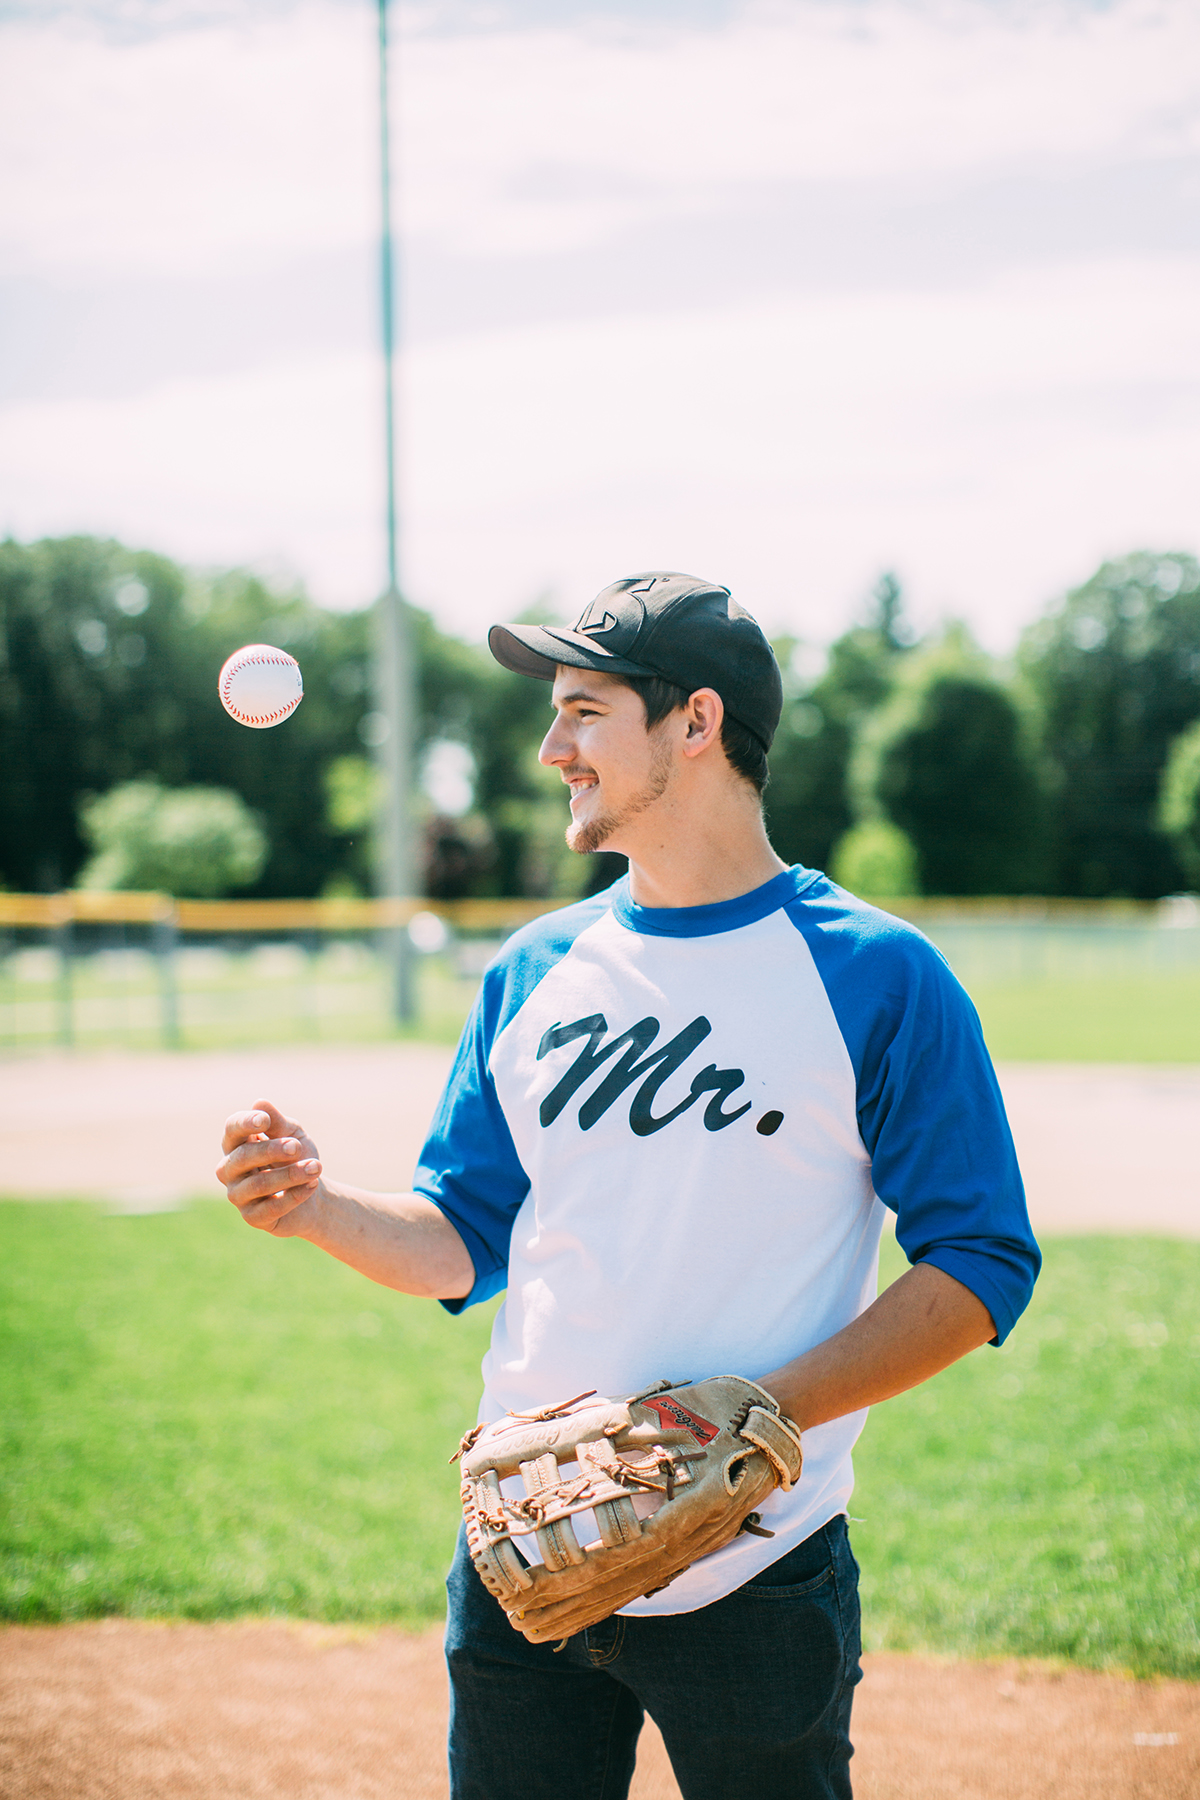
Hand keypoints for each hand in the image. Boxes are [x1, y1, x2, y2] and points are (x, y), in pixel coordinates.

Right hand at [217, 1097, 323, 1235]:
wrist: (312, 1189)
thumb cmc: (296, 1156)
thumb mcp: (293, 1135)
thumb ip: (278, 1123)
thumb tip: (260, 1102)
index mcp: (237, 1144)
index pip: (232, 1129)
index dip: (245, 1123)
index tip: (265, 1120)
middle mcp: (230, 1169)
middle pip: (243, 1157)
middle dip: (272, 1150)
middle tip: (297, 1146)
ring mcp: (238, 1195)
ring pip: (258, 1184)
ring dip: (290, 1174)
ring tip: (316, 1167)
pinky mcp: (252, 1217)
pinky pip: (271, 1207)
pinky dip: (295, 1195)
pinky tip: (312, 1185)